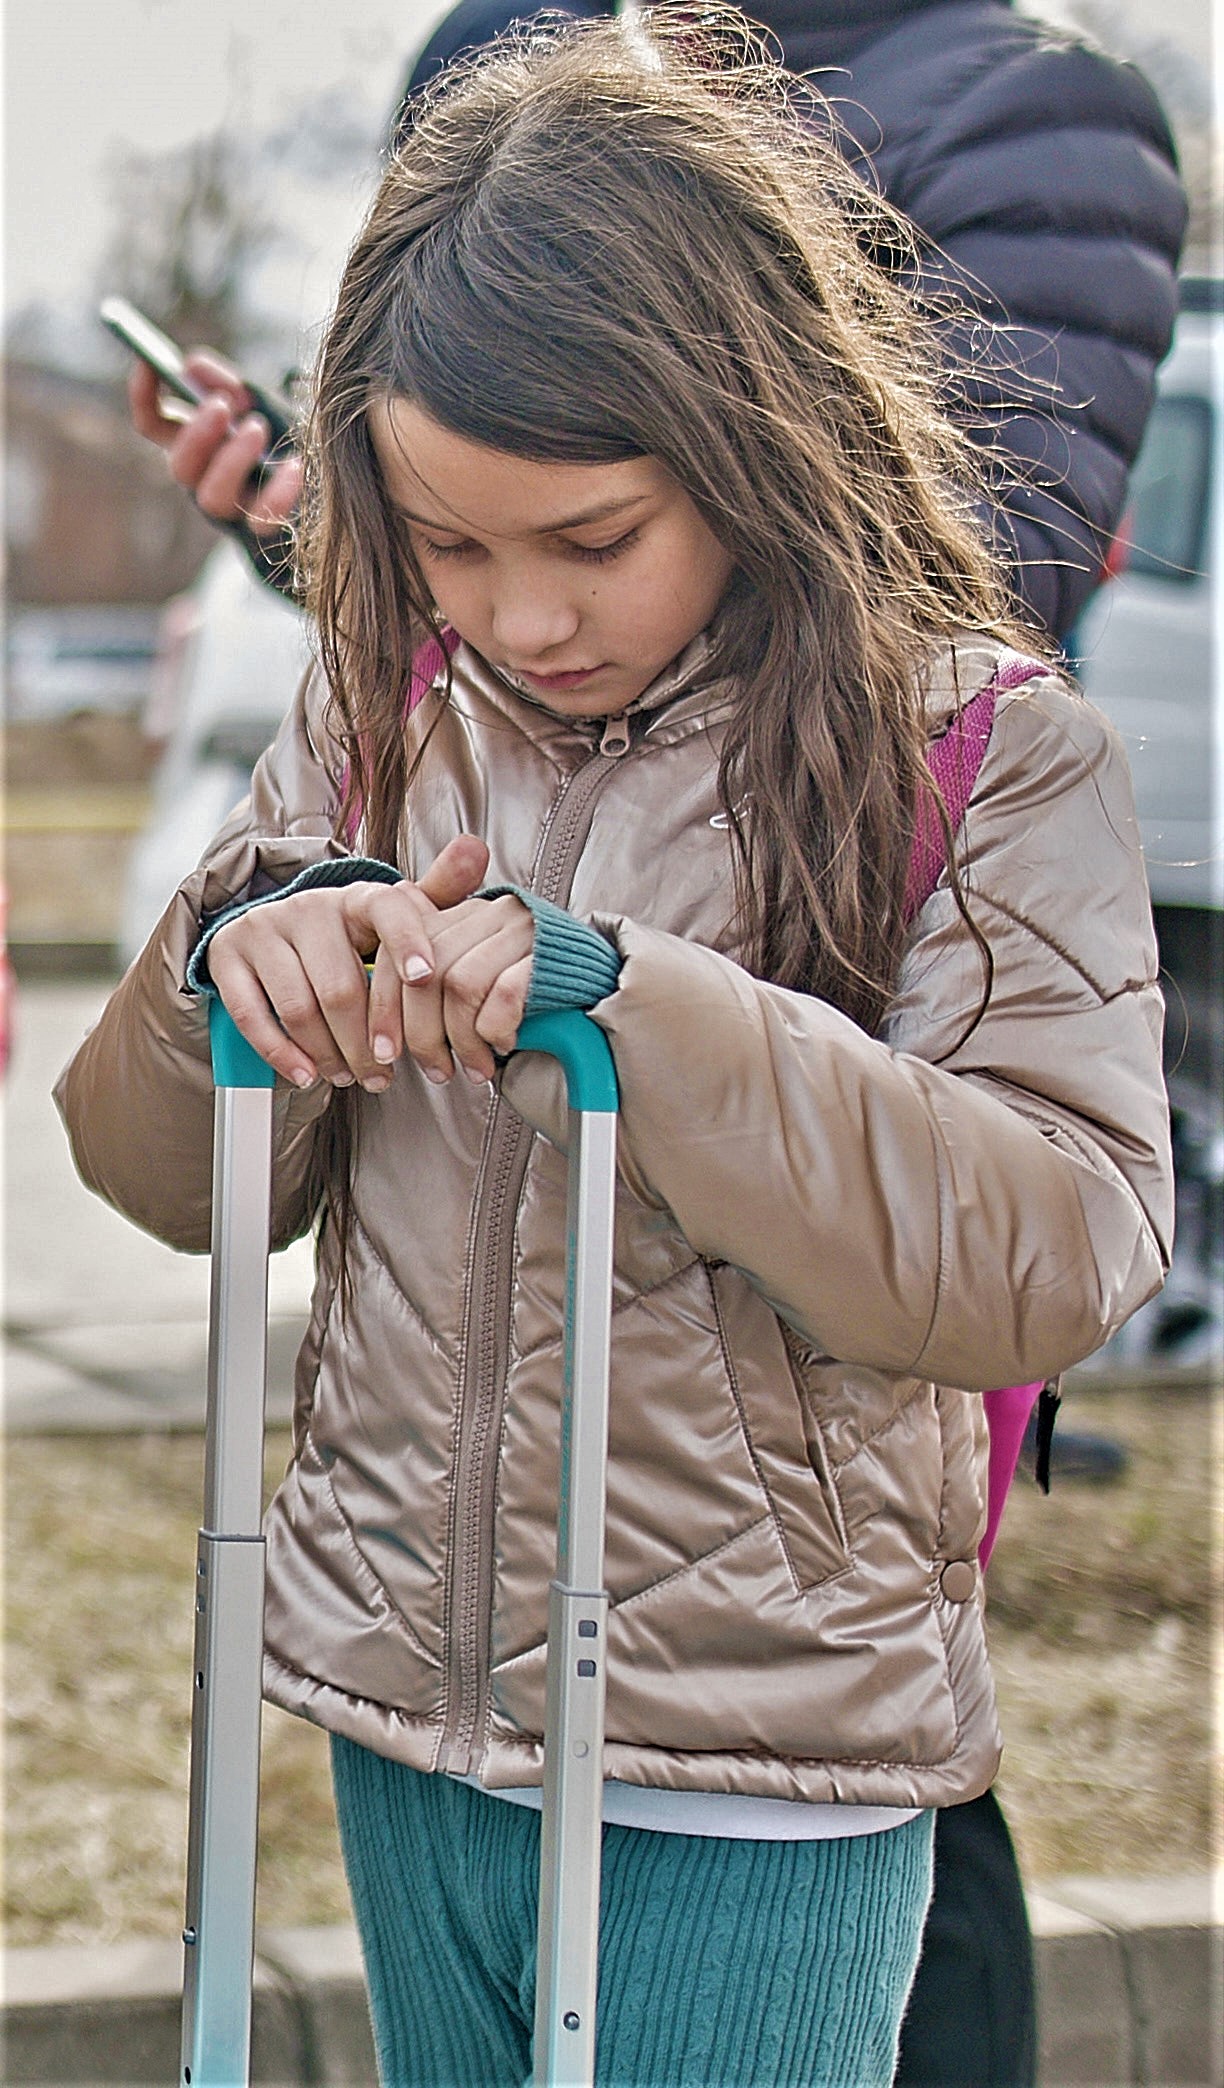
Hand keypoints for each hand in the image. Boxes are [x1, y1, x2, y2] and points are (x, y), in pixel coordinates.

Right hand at [129, 350, 301, 533]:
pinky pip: (262, 519)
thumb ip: (229, 383)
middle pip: (180, 466)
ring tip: (257, 428)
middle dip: (196, 434)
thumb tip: (193, 365)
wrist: (331, 479)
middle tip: (221, 406)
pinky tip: (294, 465)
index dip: (144, 396)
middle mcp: (206, 479)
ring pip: (211, 496)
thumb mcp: (262, 401)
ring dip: (230, 460)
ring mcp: (233, 507)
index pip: (153, 424)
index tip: (148, 363)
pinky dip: (278, 492)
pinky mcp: (264, 528)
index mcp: (198, 444)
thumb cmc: (290, 434)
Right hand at [207, 836, 489, 1088]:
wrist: (275, 933)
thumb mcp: (391, 920)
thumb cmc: (348, 937)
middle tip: (382, 1076)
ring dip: (328, 1054)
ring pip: (300, 1006)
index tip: (424, 978)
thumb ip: (437, 896)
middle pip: (342, 987)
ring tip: (348, 1077)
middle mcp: (309, 906)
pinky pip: (251, 1014)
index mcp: (357, 897)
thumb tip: (476, 849)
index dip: (409, 942)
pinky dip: (281, 1053)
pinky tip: (305, 1074)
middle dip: (367, 1042)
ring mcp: (264, 929)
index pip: (388, 910)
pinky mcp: (228, 956)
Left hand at [369, 893, 535, 1086]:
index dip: (384, 1007)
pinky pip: (504, 994)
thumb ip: (426, 972)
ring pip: (460, 986)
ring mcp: (519, 931)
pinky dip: (494, 1031)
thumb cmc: (524, 991)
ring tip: (471, 1069)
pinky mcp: (547, 955)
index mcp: (459, 916)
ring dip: (460, 1040)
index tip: (383, 1052)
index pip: (399, 954)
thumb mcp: (471, 976)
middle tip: (433, 1069)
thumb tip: (366, 987)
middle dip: (419, 1033)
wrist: (597, 988)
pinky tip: (500, 1049)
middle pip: (425, 973)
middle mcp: (486, 914)